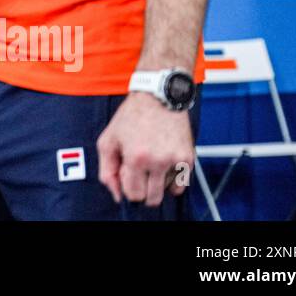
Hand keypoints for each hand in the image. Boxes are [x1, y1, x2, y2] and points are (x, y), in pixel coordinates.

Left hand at [97, 92, 194, 207]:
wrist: (158, 97)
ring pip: (167, 192)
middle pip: (153, 198)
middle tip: (140, 171)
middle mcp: (158, 161)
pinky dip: (172, 179)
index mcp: (135, 157)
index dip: (128, 187)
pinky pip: (181, 184)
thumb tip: (117, 196)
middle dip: (144, 190)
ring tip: (152, 161)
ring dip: (158, 183)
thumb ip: (107, 171)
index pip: (134, 195)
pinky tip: (163, 162)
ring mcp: (175, 160)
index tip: (128, 173)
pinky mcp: (188, 157)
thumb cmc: (130, 117)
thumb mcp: (108, 141)